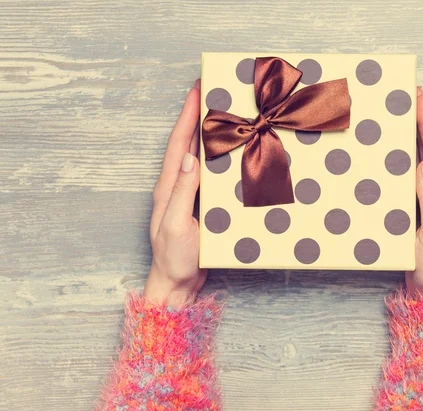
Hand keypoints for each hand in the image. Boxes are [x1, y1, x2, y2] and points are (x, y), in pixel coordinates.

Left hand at [144, 80, 207, 305]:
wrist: (177, 284)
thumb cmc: (174, 259)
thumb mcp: (175, 225)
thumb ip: (182, 192)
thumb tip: (190, 157)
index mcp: (168, 187)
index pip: (178, 144)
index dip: (187, 116)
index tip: (197, 90)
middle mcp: (177, 186)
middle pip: (188, 144)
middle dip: (198, 116)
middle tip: (213, 94)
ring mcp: (188, 196)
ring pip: (199, 157)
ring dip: (209, 134)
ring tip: (224, 114)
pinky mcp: (200, 206)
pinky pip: (209, 176)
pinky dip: (218, 159)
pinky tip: (230, 153)